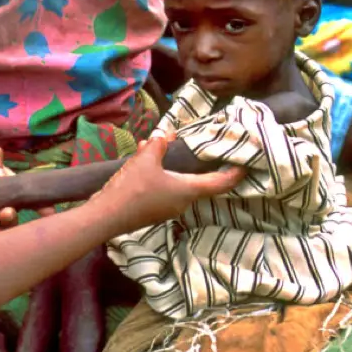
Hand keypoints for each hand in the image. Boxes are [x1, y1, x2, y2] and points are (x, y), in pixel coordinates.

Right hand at [89, 134, 243, 232]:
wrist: (105, 217)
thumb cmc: (132, 188)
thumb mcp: (145, 160)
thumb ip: (158, 145)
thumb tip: (164, 135)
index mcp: (188, 191)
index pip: (220, 183)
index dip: (234, 174)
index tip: (246, 164)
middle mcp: (182, 203)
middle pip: (197, 181)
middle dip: (194, 162)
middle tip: (197, 145)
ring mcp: (167, 209)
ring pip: (176, 182)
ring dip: (170, 164)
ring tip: (154, 145)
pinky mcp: (152, 210)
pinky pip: (162, 187)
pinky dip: (158, 173)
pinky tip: (142, 159)